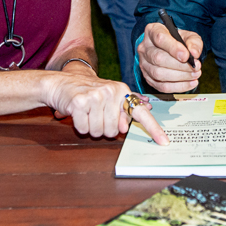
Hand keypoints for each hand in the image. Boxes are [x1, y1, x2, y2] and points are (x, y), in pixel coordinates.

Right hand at [43, 70, 168, 144]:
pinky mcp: (80, 102)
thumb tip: (126, 126)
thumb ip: (121, 111)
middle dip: (103, 129)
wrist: (61, 83)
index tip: (164, 142)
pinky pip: (84, 129)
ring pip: (99, 131)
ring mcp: (96, 96)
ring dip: (91, 128)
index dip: (153, 129)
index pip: (140, 113)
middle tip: (95, 115)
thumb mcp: (108, 97)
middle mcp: (111, 92)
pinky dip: (80, 126)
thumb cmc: (87, 92)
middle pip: (114, 130)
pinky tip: (78, 114)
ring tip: (87, 113)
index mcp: (122, 91)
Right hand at [137, 22, 202, 92]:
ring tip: (195, 75)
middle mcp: (144, 47)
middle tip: (196, 67)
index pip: (160, 38)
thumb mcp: (189, 36)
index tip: (186, 56)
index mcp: (152, 31)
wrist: (171, 49)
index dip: (173, 48)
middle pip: (158, 58)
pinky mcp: (147, 77)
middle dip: (180, 66)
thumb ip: (194, 42)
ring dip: (180, 77)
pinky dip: (178, 87)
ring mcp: (144, 63)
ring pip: (158, 74)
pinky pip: (161, 86)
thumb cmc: (179, 41)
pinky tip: (190, 83)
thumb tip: (194, 54)